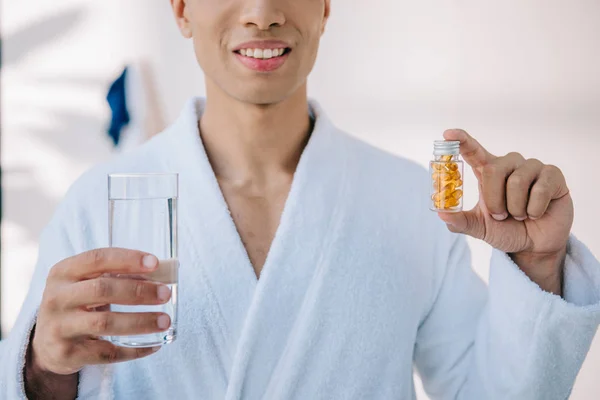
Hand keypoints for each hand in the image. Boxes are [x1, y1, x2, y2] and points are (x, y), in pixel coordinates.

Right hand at [30, 248, 171, 376]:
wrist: (46, 343)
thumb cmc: (77, 303)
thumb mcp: (85, 283)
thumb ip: (115, 276)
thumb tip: (162, 275)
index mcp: (63, 272)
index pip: (97, 259)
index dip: (128, 259)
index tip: (155, 263)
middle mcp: (57, 297)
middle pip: (102, 289)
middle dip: (139, 291)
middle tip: (165, 294)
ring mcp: (59, 327)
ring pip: (105, 323)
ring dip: (140, 321)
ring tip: (165, 321)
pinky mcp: (66, 353)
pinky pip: (106, 352)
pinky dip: (133, 350)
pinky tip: (153, 345)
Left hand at [437, 130, 572, 293]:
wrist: (534, 246)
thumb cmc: (506, 230)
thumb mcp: (479, 227)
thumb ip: (460, 221)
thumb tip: (441, 213)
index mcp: (488, 172)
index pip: (473, 151)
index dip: (462, 140)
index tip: (448, 134)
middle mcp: (509, 164)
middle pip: (493, 170)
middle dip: (494, 200)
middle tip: (501, 216)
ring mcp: (532, 167)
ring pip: (517, 181)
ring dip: (516, 207)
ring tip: (520, 215)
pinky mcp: (553, 174)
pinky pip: (540, 189)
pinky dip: (535, 209)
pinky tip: (537, 213)